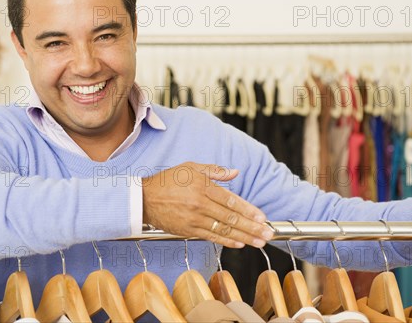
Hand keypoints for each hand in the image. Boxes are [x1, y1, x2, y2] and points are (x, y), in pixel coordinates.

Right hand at [142, 162, 273, 247]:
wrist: (143, 198)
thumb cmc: (168, 181)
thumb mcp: (191, 167)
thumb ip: (215, 170)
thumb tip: (235, 172)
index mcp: (203, 187)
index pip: (232, 201)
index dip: (249, 210)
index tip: (262, 217)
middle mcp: (200, 204)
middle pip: (231, 218)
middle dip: (252, 227)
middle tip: (268, 234)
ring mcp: (194, 219)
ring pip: (224, 230)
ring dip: (244, 237)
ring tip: (259, 242)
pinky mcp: (188, 230)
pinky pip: (211, 237)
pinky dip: (226, 241)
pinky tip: (239, 243)